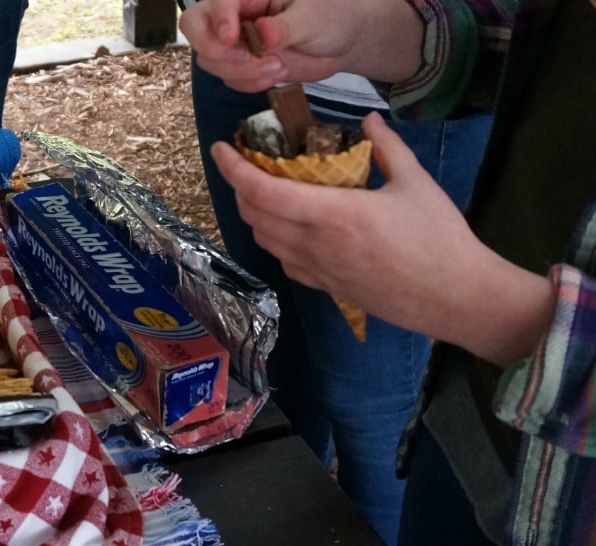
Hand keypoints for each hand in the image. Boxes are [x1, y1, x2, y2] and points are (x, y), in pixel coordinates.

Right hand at [179, 0, 424, 90]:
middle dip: (215, 51)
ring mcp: (235, 43)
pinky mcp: (241, 66)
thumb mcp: (314, 18)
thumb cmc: (332, 17)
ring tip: (278, 69)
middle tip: (246, 61)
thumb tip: (264, 33)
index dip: (218, 20)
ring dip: (240, 72)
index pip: (216, 3)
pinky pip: (229, 79)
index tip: (231, 39)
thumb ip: (287, 26)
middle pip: (195, 30)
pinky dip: (250, 83)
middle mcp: (234, 16)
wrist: (342, 41)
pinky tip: (276, 76)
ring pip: (211, 61)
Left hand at [210, 112, 555, 363]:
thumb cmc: (440, 238)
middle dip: (240, 186)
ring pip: (264, 240)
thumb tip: (368, 119)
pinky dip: (274, 239)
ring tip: (263, 190)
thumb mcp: (415, 183)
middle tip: (247, 163)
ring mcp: (317, 269)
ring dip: (254, 213)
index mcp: (332, 214)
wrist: (455, 297)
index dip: (233, 168)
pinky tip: (289, 226)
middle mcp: (314, 244)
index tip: (220, 148)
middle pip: (254, 214)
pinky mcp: (325, 287)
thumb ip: (387, 147)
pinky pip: (284, 260)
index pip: (263, 190)